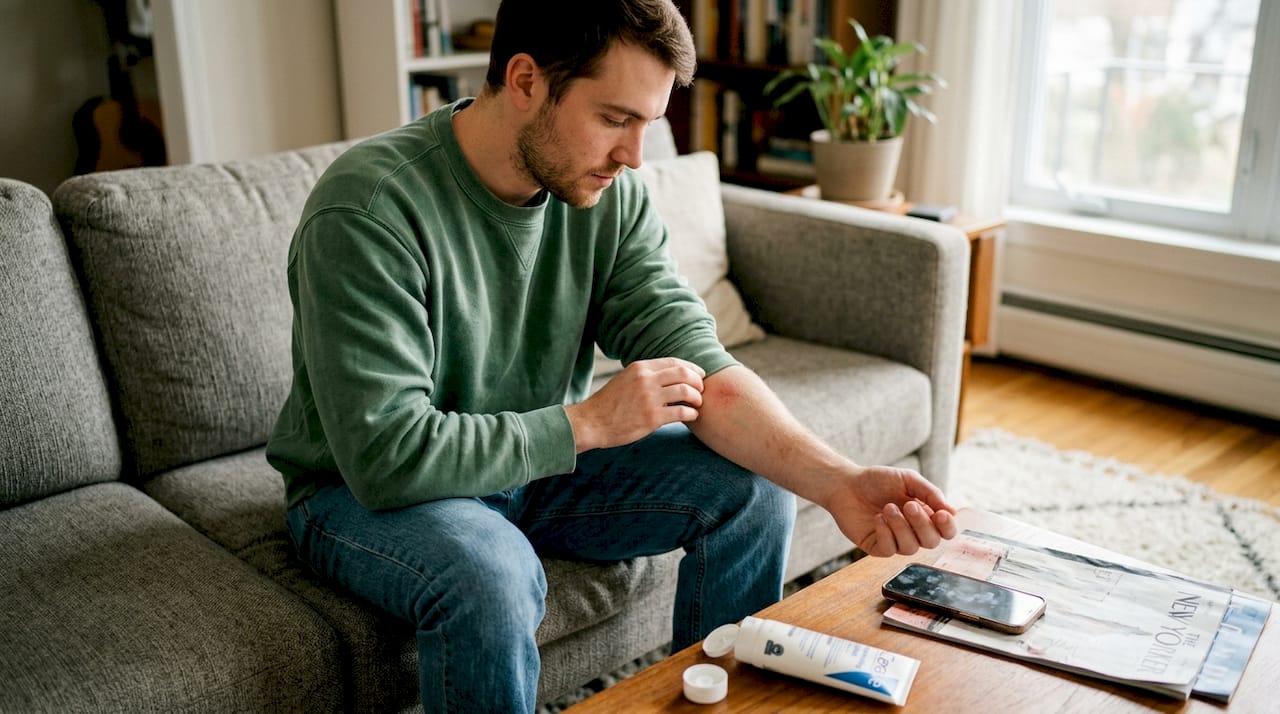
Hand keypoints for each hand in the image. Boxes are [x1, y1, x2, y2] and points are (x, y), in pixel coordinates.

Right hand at [565, 358, 704, 451]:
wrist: (592, 423)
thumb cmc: (609, 404)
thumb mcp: (625, 379)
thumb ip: (645, 375)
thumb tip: (669, 375)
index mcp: (640, 368)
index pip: (674, 362)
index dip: (691, 368)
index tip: (699, 375)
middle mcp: (646, 380)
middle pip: (684, 374)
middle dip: (698, 381)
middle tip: (701, 390)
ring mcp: (649, 398)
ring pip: (686, 391)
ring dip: (697, 398)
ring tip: (697, 404)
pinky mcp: (652, 418)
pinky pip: (682, 412)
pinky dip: (692, 414)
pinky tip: (691, 416)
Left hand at [824, 465, 957, 556]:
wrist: (847, 484)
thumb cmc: (878, 481)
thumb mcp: (908, 479)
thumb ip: (930, 493)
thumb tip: (953, 511)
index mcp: (925, 516)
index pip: (946, 532)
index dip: (948, 527)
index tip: (941, 514)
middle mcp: (913, 531)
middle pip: (931, 542)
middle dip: (921, 524)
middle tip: (908, 505)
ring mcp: (895, 540)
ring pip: (910, 548)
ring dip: (900, 526)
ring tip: (887, 508)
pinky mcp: (877, 546)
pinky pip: (889, 549)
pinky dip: (885, 533)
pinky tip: (877, 518)